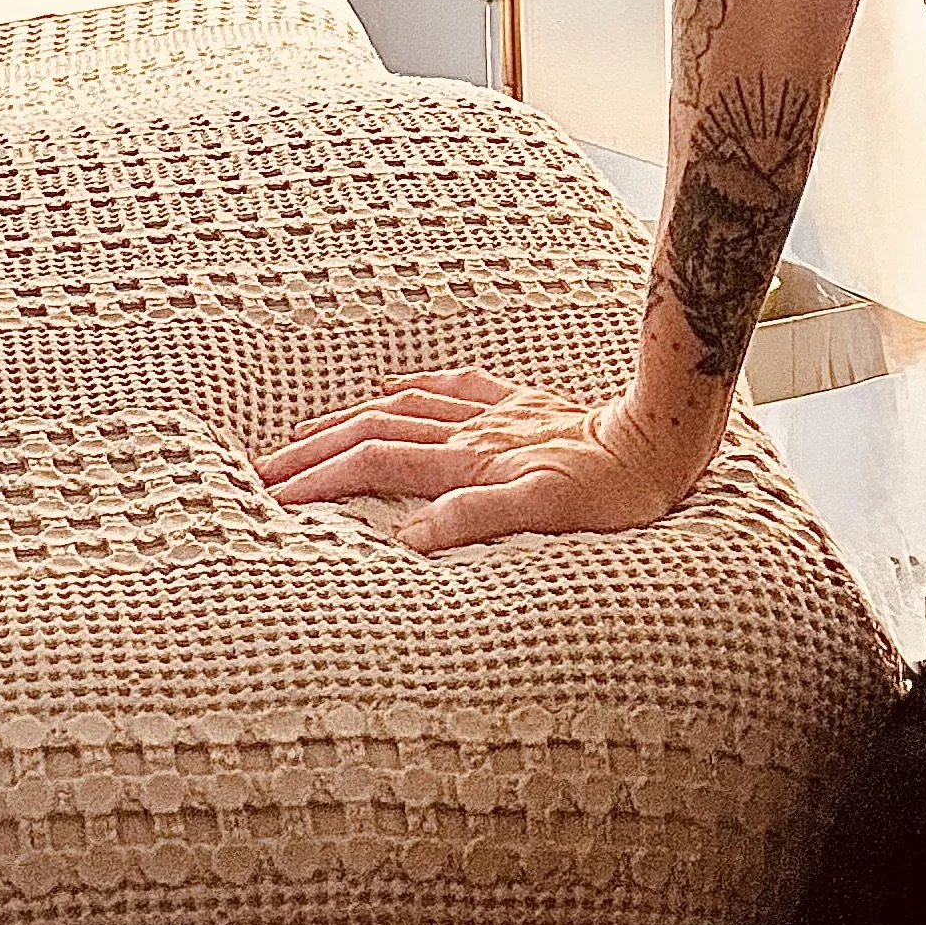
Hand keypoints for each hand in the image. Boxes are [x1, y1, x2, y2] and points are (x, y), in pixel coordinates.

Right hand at [257, 366, 706, 551]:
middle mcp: (473, 430)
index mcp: (470, 460)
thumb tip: (405, 536)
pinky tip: (398, 390)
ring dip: (349, 419)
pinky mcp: (523, 407)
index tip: (270, 496)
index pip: (374, 464)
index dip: (319, 479)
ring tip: (308, 434)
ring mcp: (496, 413)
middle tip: (262, 468)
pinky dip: (414, 390)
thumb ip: (474, 519)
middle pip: (374, 429)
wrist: (663, 440)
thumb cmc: (612, 491)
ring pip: (404, 406)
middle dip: (315, 448)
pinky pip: (454, 388)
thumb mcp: (546, 514)